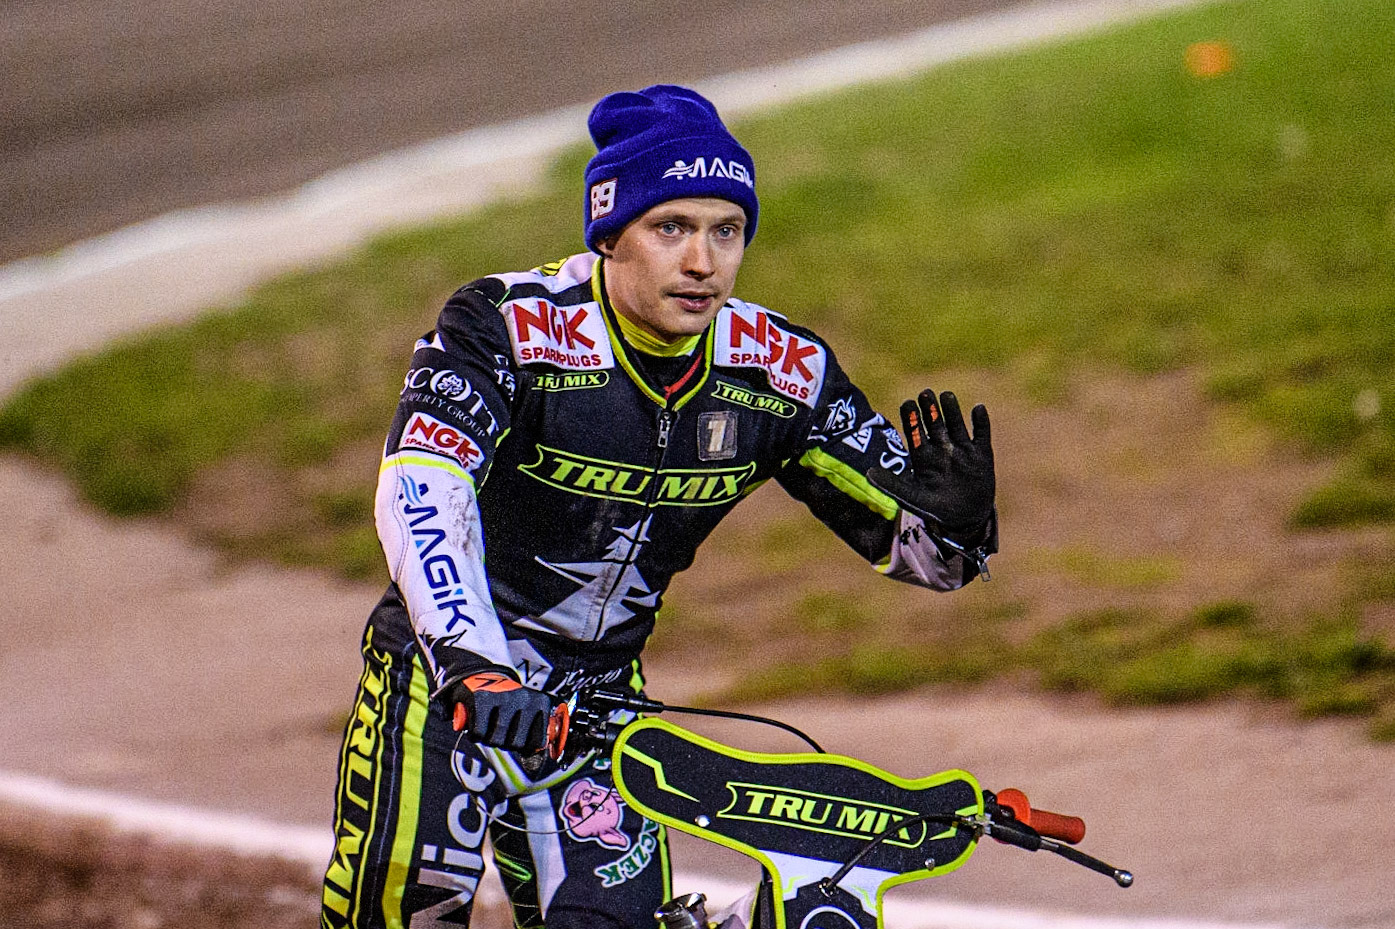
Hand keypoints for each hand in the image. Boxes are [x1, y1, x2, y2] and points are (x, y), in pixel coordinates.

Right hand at [448, 671, 552, 753]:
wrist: (482, 674)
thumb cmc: (507, 702)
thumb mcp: (527, 713)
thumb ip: (534, 735)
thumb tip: (534, 760)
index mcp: (540, 703)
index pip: (538, 741)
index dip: (525, 745)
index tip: (518, 736)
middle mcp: (524, 698)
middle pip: (516, 744)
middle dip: (505, 742)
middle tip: (499, 729)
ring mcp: (504, 698)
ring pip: (496, 740)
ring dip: (489, 738)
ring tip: (488, 725)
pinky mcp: (482, 699)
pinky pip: (479, 734)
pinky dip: (475, 735)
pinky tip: (476, 724)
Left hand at [868, 389, 994, 542]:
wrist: (965, 518)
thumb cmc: (935, 507)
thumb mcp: (912, 497)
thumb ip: (892, 484)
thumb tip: (868, 473)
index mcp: (923, 456)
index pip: (915, 432)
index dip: (911, 419)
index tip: (907, 404)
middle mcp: (941, 448)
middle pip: (934, 423)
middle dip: (930, 409)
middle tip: (924, 393)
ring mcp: (962, 448)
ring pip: (956, 424)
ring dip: (952, 411)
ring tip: (946, 395)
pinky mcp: (982, 453)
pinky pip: (982, 434)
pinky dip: (981, 422)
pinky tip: (978, 408)